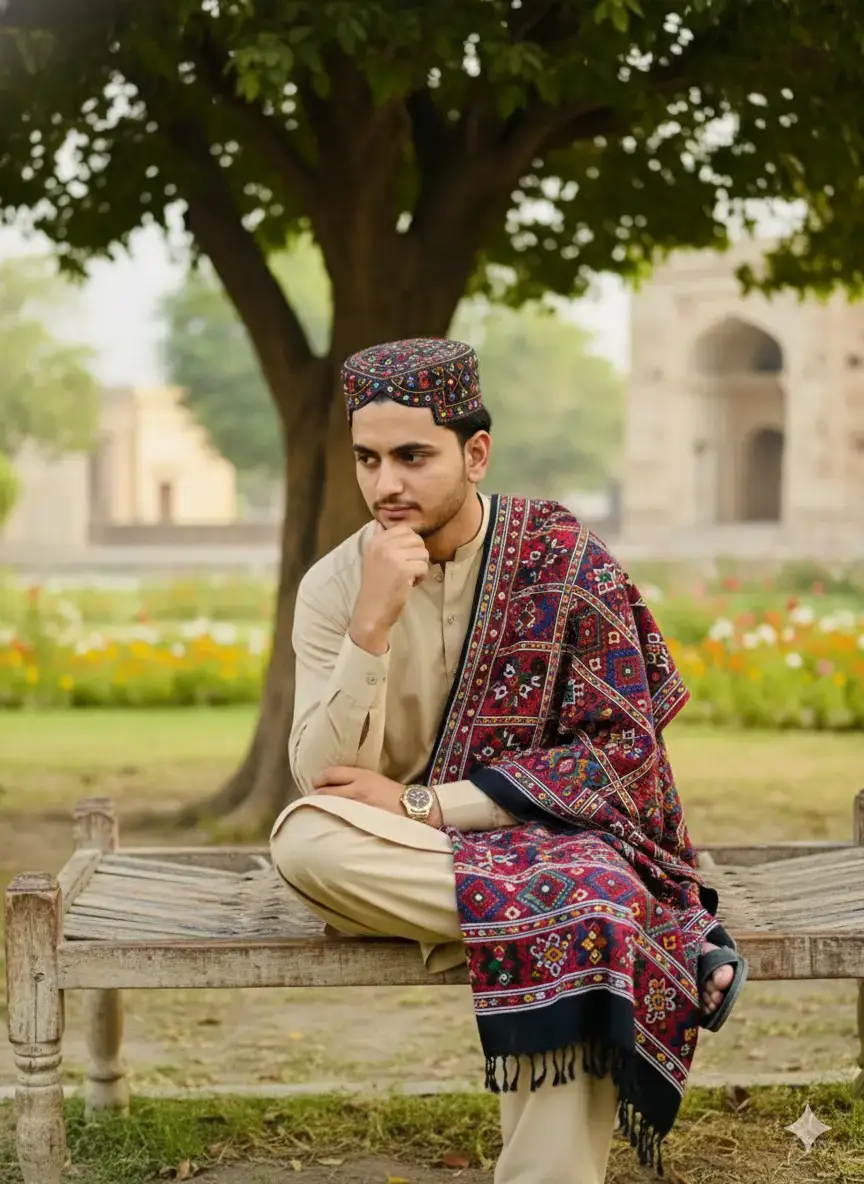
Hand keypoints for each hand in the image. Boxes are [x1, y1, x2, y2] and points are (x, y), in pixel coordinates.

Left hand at [312, 767, 442, 826]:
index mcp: (361, 776)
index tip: (316, 785)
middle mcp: (357, 790)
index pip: (329, 774)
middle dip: (316, 797)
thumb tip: (330, 785)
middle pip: (323, 792)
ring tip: (320, 814)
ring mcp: (357, 808)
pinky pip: (337, 821)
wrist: (414, 809)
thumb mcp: (374, 779)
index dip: (318, 780)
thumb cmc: (393, 794)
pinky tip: (331, 824)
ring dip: (321, 810)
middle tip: (315, 802)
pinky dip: (330, 821)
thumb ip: (354, 780)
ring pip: (327, 808)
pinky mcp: (359, 823)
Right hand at [349, 524, 428, 653]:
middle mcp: (383, 546)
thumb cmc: (375, 586)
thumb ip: (378, 539)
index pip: (404, 529)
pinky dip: (421, 578)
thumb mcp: (372, 559)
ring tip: (407, 578)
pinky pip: (424, 566)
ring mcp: (393, 557)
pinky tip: (409, 585)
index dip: (411, 544)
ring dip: (420, 567)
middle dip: (417, 555)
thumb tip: (379, 522)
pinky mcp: (404, 570)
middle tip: (407, 569)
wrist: (371, 611)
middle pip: (417, 540)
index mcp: (375, 541)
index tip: (402, 558)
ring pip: (423, 553)